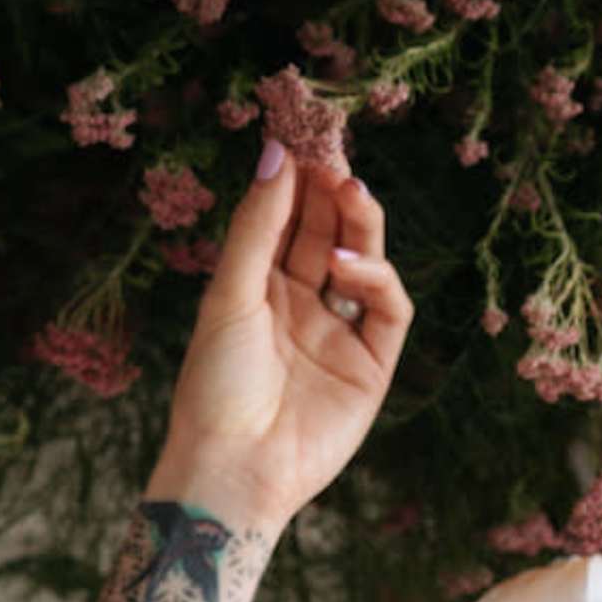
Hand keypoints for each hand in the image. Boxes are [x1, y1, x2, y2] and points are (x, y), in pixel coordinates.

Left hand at [149, 119, 409, 537]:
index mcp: (255, 289)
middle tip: (335, 146)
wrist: (232, 469)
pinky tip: (351, 263)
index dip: (297, 178)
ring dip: (359, 221)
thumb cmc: (214, 387)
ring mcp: (338, 334)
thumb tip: (275, 151)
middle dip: (332, 188)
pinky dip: (376, 278)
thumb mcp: (229, 296)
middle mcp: (299, 306)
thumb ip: (257, 226)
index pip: (285, 219)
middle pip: (326, 232)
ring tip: (349, 187)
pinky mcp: (372, 366)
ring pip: (362, 261)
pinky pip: (388, 309)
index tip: (304, 132)